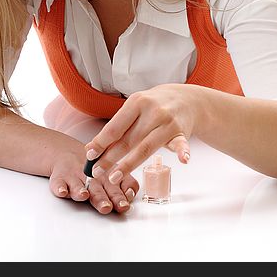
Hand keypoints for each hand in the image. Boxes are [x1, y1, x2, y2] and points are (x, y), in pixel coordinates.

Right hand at [49, 149, 138, 214]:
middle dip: (102, 198)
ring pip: (78, 186)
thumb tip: (131, 195)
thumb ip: (125, 185)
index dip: (122, 195)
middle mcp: (93, 177)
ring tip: (83, 195)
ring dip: (80, 191)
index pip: (118, 185)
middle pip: (99, 189)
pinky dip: (60, 188)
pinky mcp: (60, 178)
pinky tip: (62, 192)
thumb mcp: (112, 174)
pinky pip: (58, 184)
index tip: (124, 204)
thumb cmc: (95, 170)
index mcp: (110, 177)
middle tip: (106, 207)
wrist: (67, 154)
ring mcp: (76, 177)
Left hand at [84, 83, 210, 185]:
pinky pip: (181, 144)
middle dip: (110, 158)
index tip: (90, 155)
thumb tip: (92, 148)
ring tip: (114, 177)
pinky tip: (183, 160)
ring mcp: (168, 122)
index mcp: (137, 102)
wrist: (186, 99)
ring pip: (146, 147)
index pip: (115, 127)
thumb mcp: (134, 108)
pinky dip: (182, 152)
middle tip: (97, 172)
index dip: (101, 142)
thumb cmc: (153, 105)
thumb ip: (117, 127)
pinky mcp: (181, 132)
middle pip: (128, 140)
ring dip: (129, 164)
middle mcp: (153, 111)